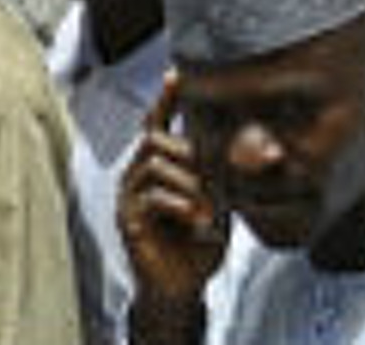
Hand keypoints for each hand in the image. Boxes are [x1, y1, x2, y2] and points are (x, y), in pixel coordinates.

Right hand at [117, 78, 227, 312]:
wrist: (180, 289)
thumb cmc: (196, 245)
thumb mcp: (213, 205)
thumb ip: (216, 181)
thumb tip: (237, 156)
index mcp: (156, 167)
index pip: (156, 125)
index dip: (165, 100)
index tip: (176, 75)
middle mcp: (137, 174)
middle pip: (155, 140)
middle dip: (188, 155)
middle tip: (214, 180)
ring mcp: (129, 194)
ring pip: (154, 164)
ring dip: (188, 183)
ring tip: (208, 208)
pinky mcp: (128, 217)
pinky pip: (151, 195)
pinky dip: (179, 204)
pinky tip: (196, 218)